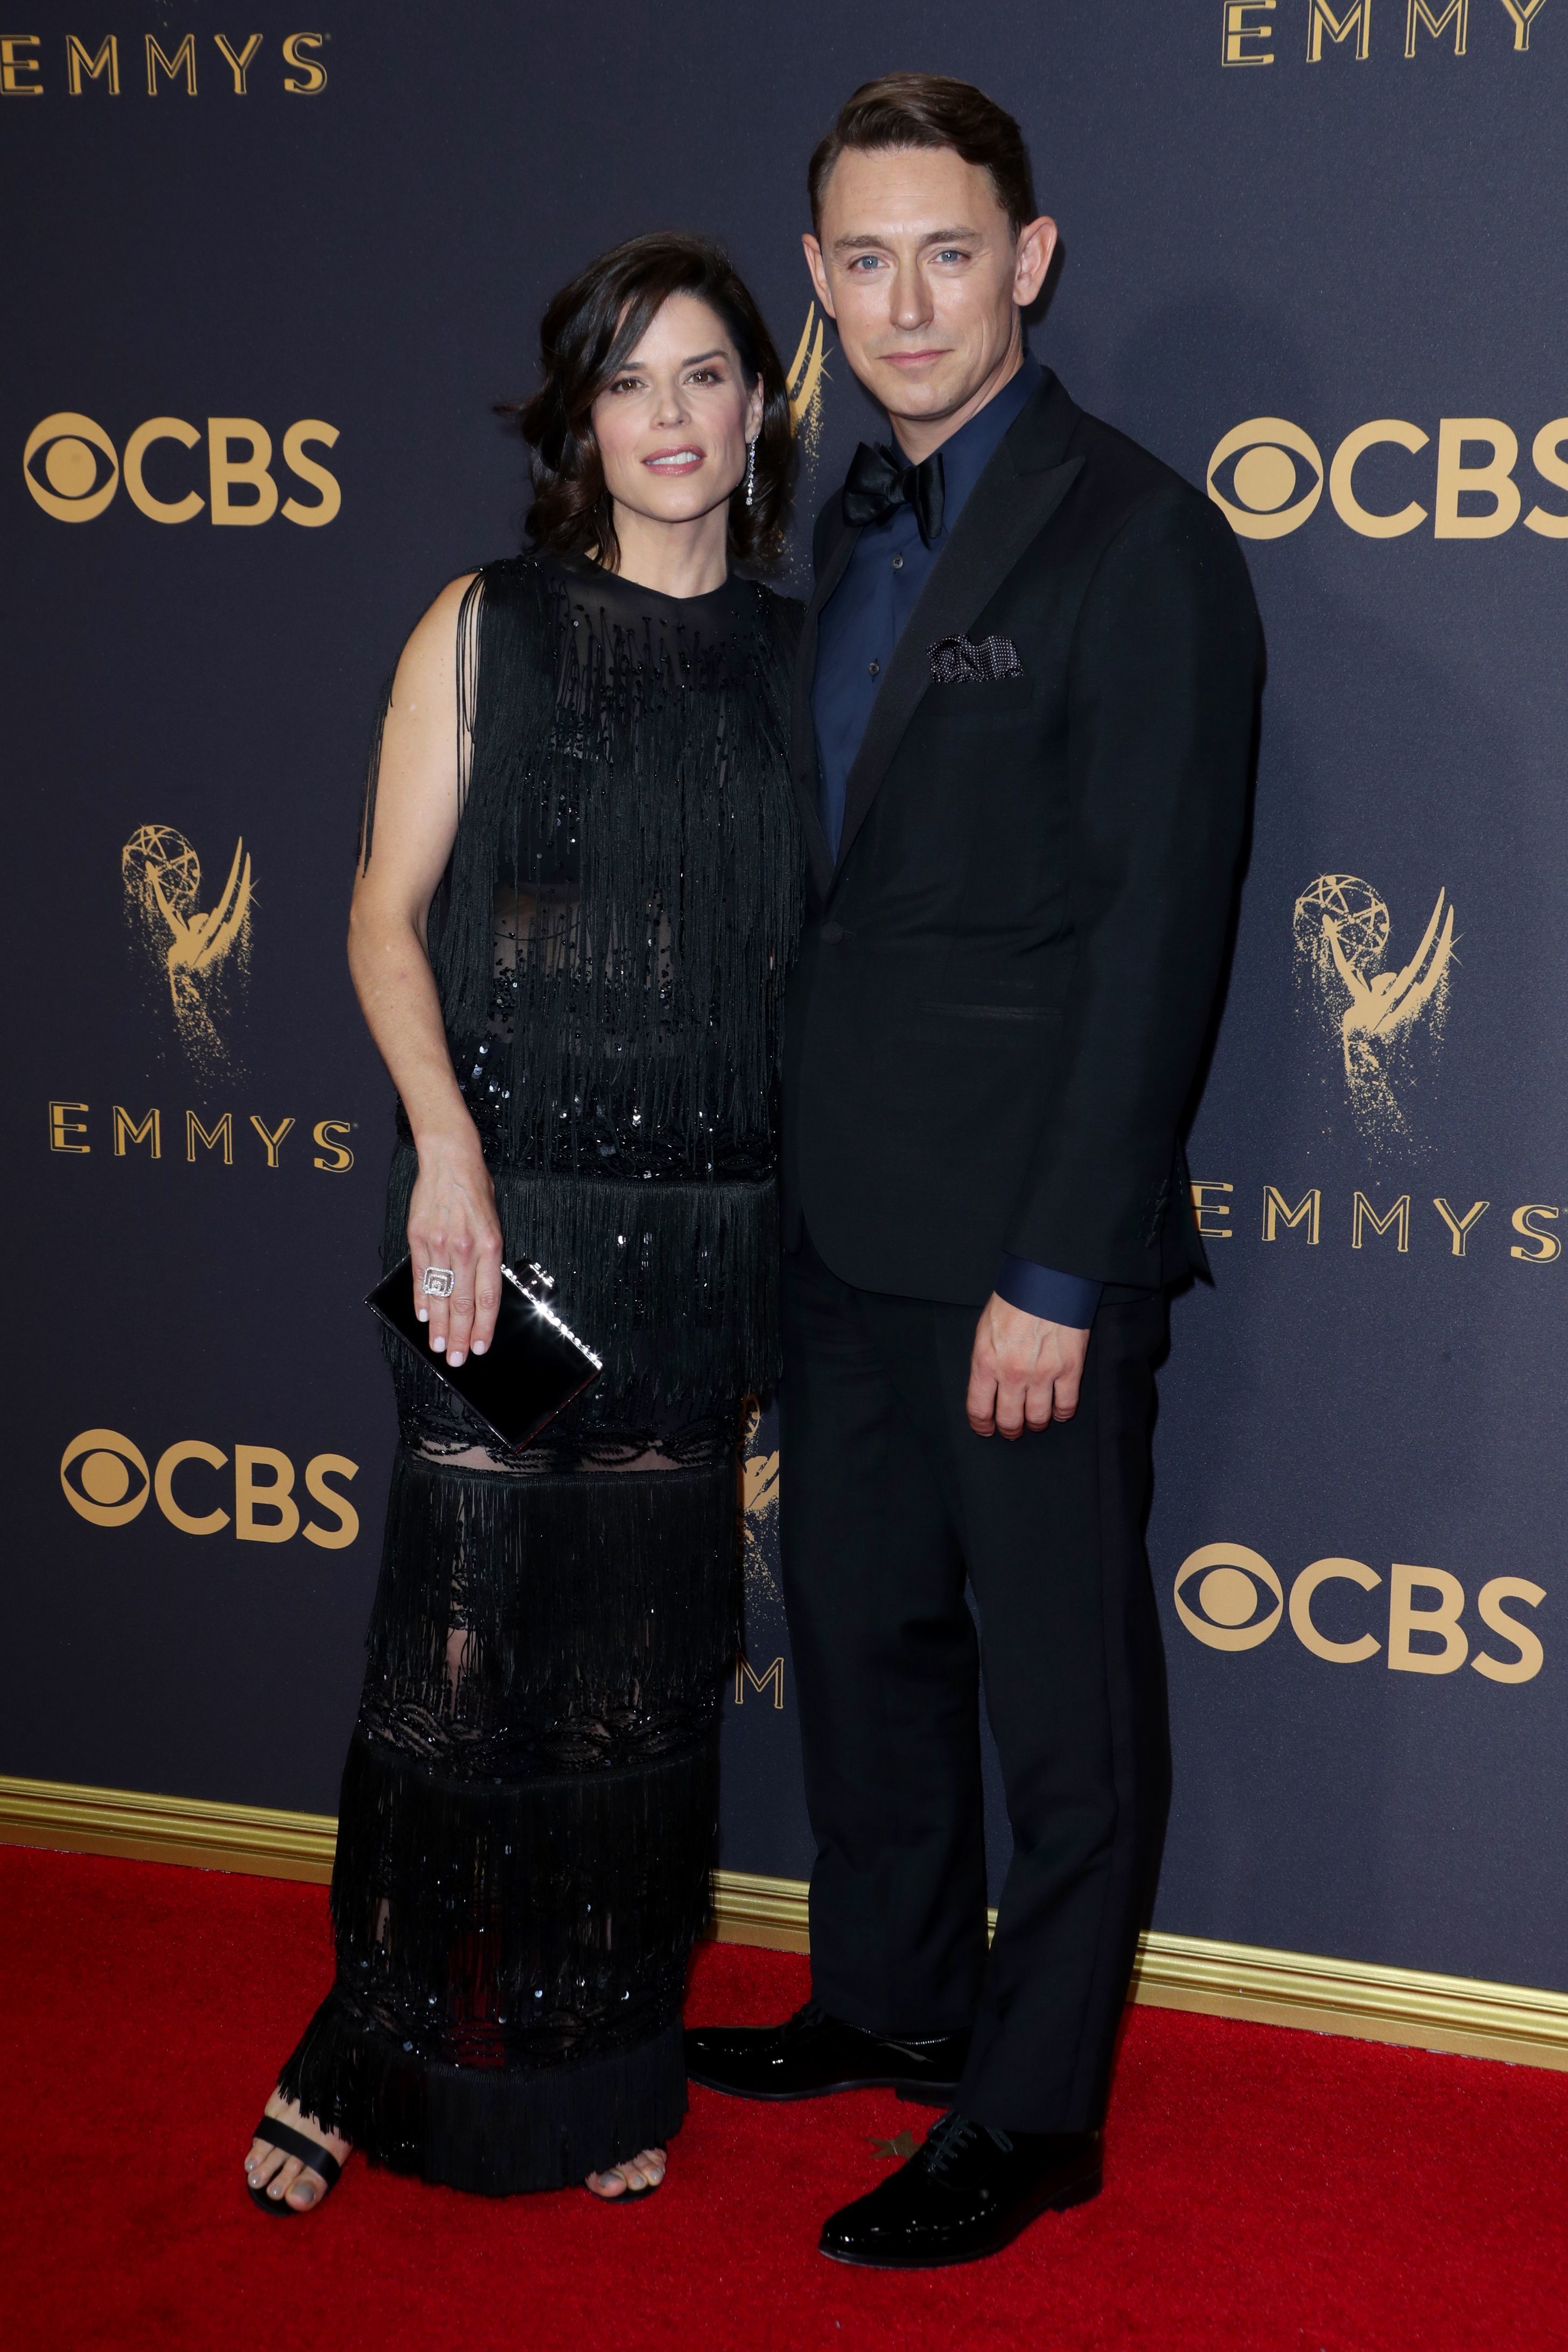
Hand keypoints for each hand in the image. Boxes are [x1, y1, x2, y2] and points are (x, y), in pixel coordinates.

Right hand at [407, 1125, 502, 1368]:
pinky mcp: (418, 1238)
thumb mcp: (494, 1223)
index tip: (481, 1348)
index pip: (488, 1298)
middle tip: (458, 1360)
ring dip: (439, 1325)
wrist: (450, 1159)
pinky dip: (421, 1300)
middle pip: (463, 1303)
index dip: (484, 1327)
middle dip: (461, 1336)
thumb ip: (487, 1257)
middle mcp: (465, 1248)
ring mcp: (439, 1244)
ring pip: (440, 1295)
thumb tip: (481, 1292)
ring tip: (439, 1347)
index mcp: (490, 1246)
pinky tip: (423, 1318)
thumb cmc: (476, 1190)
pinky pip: (419, 1276)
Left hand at [966, 1294, 1089, 1438]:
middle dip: (1010, 1430)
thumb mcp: (984, 1330)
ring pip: (1038, 1418)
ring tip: (1035, 1421)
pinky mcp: (1069, 1370)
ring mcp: (1043, 1374)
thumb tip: (987, 1387)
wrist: (1046, 1280)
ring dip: (1035, 1424)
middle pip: (1010, 1420)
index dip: (982, 1425)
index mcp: (986, 1363)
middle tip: (1012, 1429)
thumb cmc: (1012, 1301)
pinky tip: (1059, 1412)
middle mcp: (1012, 1374)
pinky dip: (1062, 1414)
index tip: (986, 1429)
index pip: (979, 1409)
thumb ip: (985, 1362)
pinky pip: (1066, 1406)